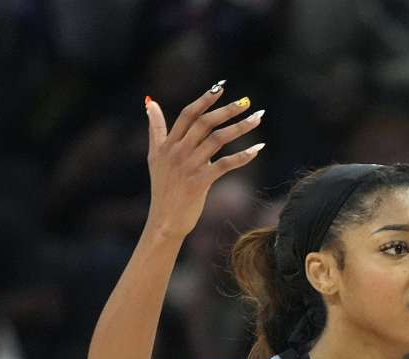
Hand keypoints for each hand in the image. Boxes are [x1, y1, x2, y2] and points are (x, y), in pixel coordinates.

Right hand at [144, 85, 264, 238]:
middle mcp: (178, 152)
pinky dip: (243, 156)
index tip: (220, 87)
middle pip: (205, 123)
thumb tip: (151, 103)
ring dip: (240, 127)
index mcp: (168, 144)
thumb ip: (155, 129)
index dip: (204, 100)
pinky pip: (226, 164)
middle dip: (227, 110)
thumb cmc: (163, 188)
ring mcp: (189, 166)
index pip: (187, 115)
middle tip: (247, 102)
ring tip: (257, 118)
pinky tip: (258, 149)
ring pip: (218, 139)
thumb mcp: (154, 156)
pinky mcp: (200, 182)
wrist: (164, 220)